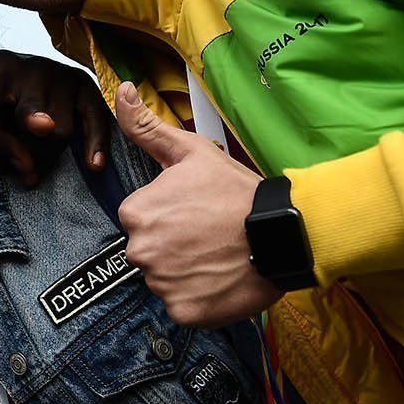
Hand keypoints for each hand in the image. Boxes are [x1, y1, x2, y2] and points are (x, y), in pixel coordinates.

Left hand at [0, 51, 110, 187]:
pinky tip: (94, 166)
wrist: (21, 76)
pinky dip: (96, 144)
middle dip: (36, 118)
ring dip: (48, 156)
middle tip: (41, 126)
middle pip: (33, 111)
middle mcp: (33, 69)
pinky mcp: (86, 88)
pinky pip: (97, 120)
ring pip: (62, 128)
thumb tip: (30, 169)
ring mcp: (63, 76)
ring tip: (33, 171)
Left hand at [114, 83, 281, 326]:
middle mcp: (139, 251)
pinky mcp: (183, 312)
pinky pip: (182, 306)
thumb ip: (147, 126)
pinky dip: (199, 298)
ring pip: (165, 279)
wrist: (282, 233)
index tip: (197, 213)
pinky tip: (220, 279)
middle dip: (175, 245)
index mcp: (135, 213)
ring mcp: (161, 285)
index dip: (171, 216)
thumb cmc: (236, 191)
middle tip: (210, 235)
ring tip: (218, 256)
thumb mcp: (190, 152)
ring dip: (187, 272)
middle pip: (150, 251)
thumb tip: (121, 90)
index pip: (141, 220)